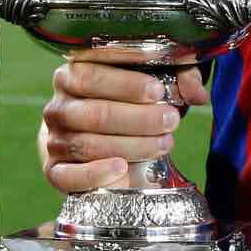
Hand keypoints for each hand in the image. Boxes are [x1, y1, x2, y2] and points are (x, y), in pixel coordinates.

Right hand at [39, 57, 208, 193]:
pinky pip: (68, 176)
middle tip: (170, 119)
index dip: (126, 83)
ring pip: (88, 143)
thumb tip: (197, 94)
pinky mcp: (54, 171)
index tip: (159, 90)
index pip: (92, 74)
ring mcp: (53, 139)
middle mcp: (59, 106)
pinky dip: (95, 174)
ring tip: (164, 142)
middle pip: (95, 113)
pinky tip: (122, 167)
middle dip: (138, 118)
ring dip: (131, 145)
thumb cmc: (131, 103)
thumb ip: (179, 79)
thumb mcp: (155, 83)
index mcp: (73, 74)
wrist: (107, 141)